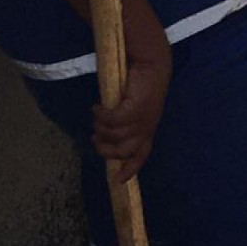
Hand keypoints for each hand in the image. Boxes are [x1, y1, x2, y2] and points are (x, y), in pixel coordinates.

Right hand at [93, 39, 171, 182]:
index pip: (141, 156)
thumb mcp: (135, 107)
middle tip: (95, 139)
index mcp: (148, 130)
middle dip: (105, 149)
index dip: (129, 170)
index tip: (116, 181)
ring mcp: (142, 119)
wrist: (151, 63)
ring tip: (97, 116)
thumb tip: (105, 136)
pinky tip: (97, 106)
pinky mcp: (135, 108)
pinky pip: (111, 119)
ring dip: (100, 128)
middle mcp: (146, 128)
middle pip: (122, 151)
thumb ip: (125, 123)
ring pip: (114, 135)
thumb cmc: (142, 85)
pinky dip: (101, 115)